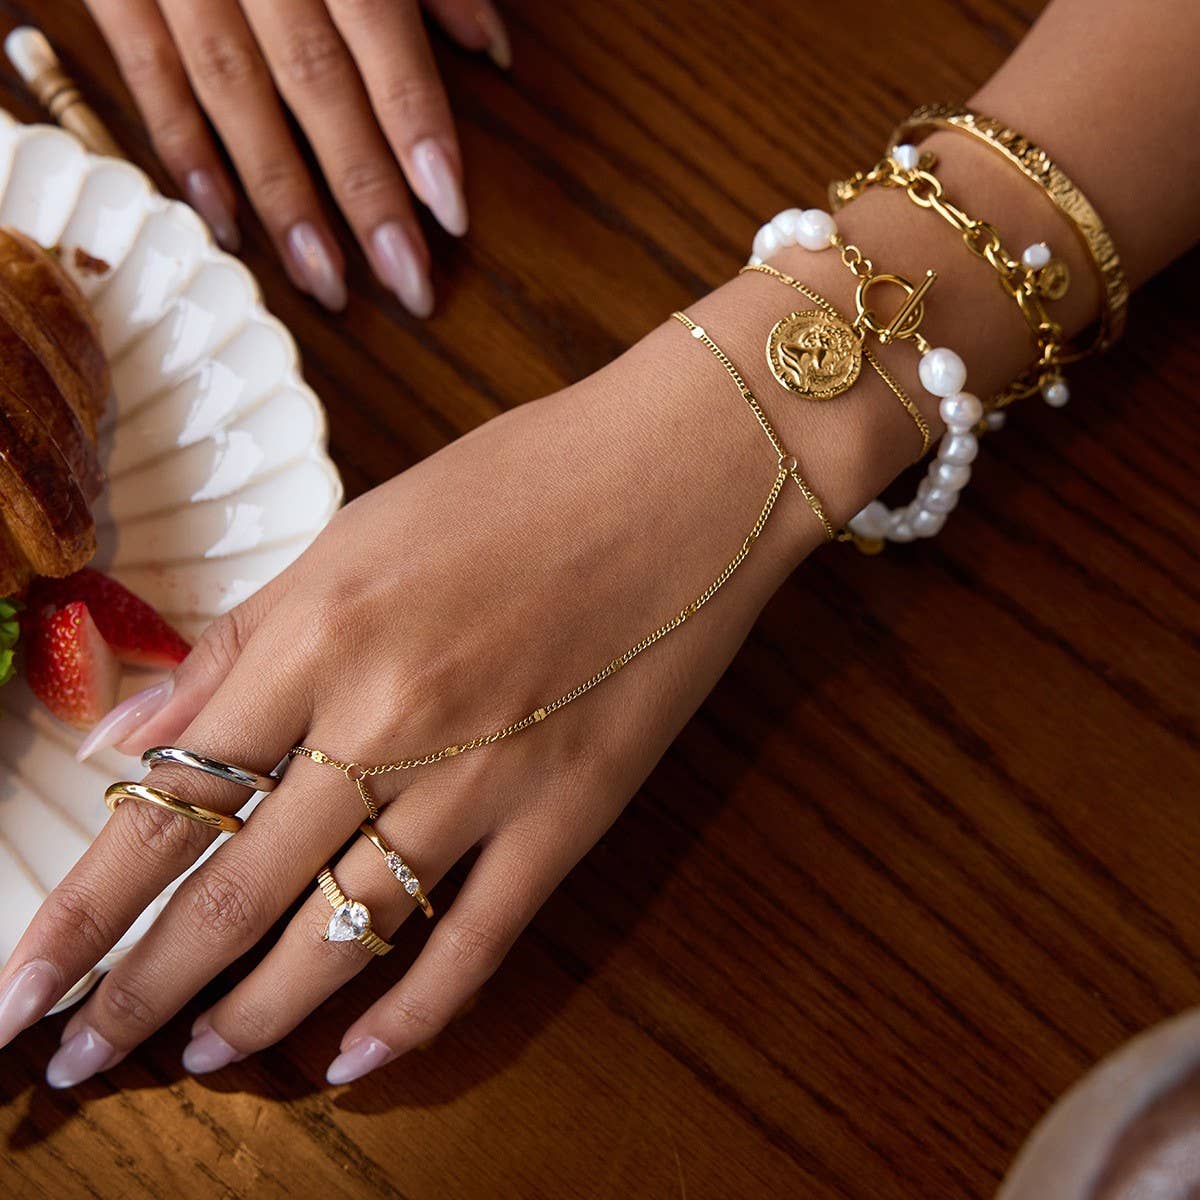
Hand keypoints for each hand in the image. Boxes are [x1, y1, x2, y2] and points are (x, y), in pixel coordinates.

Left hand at [0, 330, 822, 1087]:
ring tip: (200, 1058)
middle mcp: (389, 720)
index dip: (80, 912)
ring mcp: (488, 777)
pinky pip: (476, 944)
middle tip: (76, 1058)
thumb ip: (241, 641)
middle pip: (236, 894)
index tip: (17, 991)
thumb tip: (131, 741)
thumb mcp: (357, 532)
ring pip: (345, 936)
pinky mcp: (572, 814)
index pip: (169, 804)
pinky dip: (410, 1017)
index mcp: (322, 633)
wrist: (685, 472)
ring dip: (256, 1015)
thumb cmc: (518, 479)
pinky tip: (353, 1060)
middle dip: (140, 992)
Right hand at [85, 0, 511, 314]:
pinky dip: (185, 153)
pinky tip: (225, 226)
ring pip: (235, 96)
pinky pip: (149, 74)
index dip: (418, 130)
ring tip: (326, 285)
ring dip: (283, 200)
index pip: (383, 42)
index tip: (451, 213)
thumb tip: (494, 48)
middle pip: (318, 87)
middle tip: (408, 284)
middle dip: (366, 195)